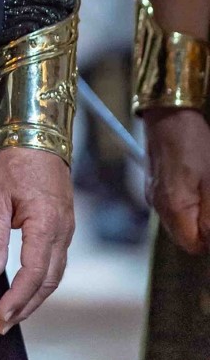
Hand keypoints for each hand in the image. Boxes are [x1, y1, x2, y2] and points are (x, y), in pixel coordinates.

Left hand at [0, 146, 73, 334]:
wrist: (39, 136)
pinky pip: (56, 261)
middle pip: (48, 282)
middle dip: (26, 306)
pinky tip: (26, 286)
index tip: (0, 318)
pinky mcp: (64, 226)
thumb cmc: (15, 162)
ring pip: (55, 274)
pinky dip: (42, 280)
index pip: (33, 274)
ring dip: (35, 297)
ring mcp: (67, 230)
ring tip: (12, 312)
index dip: (17, 300)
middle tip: (3, 324)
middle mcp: (63, 232)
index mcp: (46, 225)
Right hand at [144, 108, 209, 253]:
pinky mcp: (154, 184)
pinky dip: (187, 203)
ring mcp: (154, 195)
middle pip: (186, 236)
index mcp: (172, 208)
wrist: (169, 113)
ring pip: (180, 222)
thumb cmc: (193, 143)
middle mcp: (158, 206)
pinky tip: (196, 183)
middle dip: (204, 227)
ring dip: (197, 215)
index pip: (194, 246)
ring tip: (206, 189)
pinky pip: (173, 206)